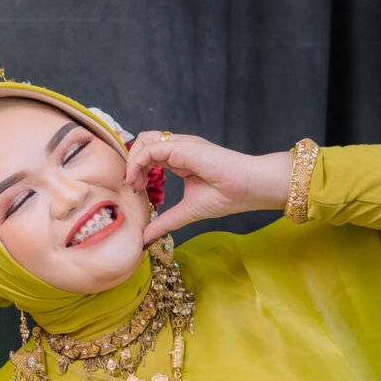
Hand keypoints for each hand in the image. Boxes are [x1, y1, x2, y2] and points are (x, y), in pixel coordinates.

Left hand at [124, 134, 293, 246]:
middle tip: (133, 187)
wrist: (249, 188)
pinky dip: (137, 163)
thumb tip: (145, 239)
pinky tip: (137, 181)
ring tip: (135, 184)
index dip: (137, 169)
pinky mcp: (181, 148)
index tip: (136, 190)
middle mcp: (179, 148)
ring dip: (132, 162)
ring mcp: (180, 145)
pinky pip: (150, 149)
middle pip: (143, 143)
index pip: (150, 154)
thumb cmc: (226, 196)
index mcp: (181, 159)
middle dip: (131, 163)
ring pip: (144, 141)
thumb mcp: (187, 211)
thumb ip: (166, 222)